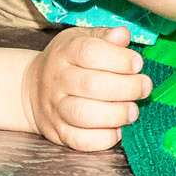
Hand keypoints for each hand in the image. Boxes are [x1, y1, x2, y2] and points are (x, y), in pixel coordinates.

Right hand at [23, 26, 151, 150]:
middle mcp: (57, 80)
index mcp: (65, 52)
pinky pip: (80, 141)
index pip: (89, 52)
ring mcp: (56, 108)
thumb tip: (123, 35)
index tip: (138, 63)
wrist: (31, 89)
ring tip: (133, 111)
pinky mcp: (59, 133)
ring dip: (116, 114)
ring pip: (84, 114)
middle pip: (91, 85)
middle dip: (125, 87)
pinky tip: (118, 130)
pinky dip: (103, 138)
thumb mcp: (82, 39)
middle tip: (144, 87)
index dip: (118, 58)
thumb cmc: (68, 61)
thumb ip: (105, 36)